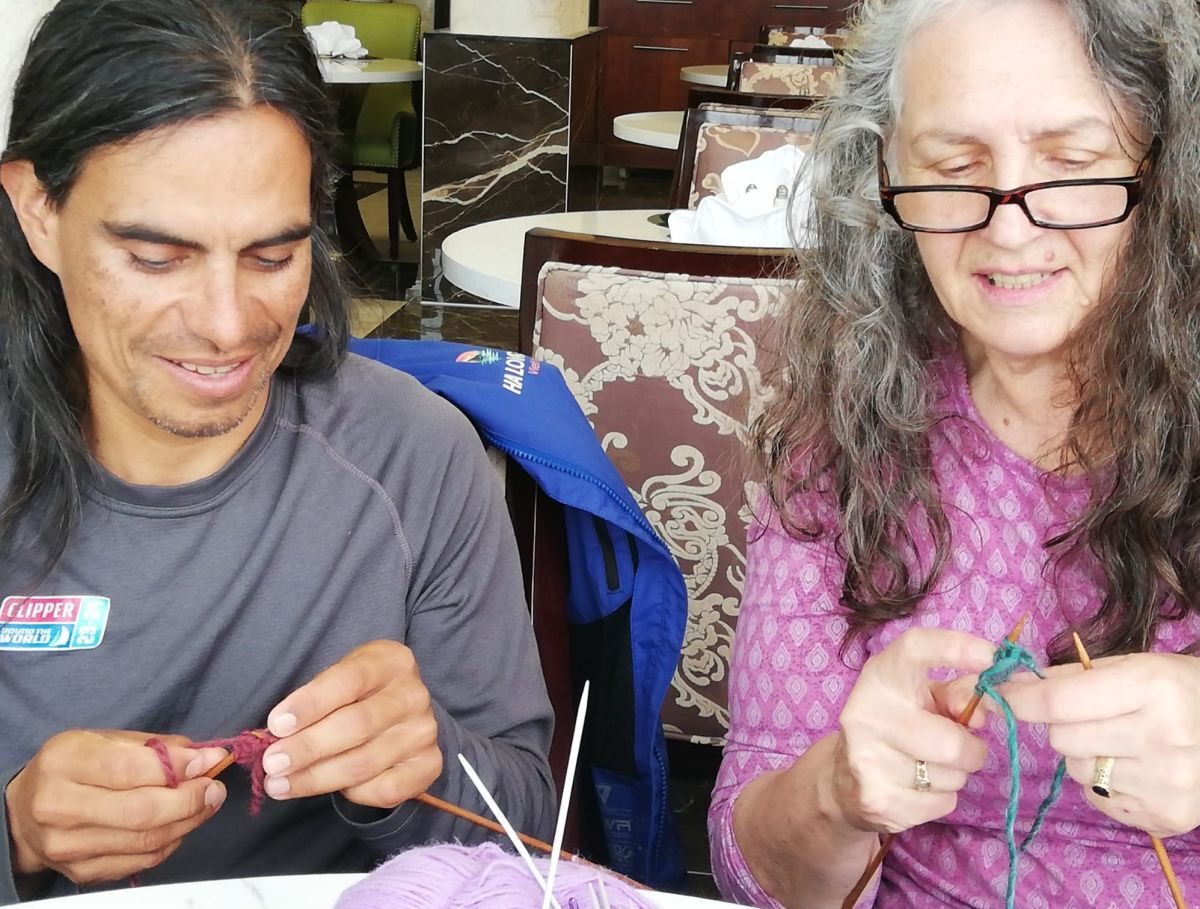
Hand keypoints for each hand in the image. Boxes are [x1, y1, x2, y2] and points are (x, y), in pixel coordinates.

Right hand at [5, 730, 227, 884]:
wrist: (24, 813)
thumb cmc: (72, 768)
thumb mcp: (104, 740)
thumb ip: (153, 747)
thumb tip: (204, 757)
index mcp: (64, 762)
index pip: (128, 768)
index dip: (177, 767)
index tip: (209, 761)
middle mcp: (59, 807)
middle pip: (140, 811)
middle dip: (189, 800)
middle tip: (215, 788)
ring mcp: (68, 846)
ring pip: (145, 841)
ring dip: (188, 821)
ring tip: (206, 803)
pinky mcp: (81, 872)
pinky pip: (141, 861)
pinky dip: (170, 842)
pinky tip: (180, 825)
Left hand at [260, 639, 440, 808]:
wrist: (401, 715)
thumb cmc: (359, 695)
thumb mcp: (340, 679)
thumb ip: (314, 700)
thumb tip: (276, 734)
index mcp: (392, 661)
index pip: (349, 680)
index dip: (310, 704)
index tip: (275, 725)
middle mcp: (414, 695)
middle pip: (357, 725)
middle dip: (308, 748)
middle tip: (271, 764)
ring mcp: (424, 731)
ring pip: (364, 763)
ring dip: (316, 778)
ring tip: (281, 785)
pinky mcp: (429, 765)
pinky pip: (385, 789)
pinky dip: (353, 794)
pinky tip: (331, 789)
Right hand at [831, 629, 995, 834]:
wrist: (842, 780)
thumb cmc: (897, 728)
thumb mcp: (923, 700)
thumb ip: (957, 694)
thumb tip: (980, 710)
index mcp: (880, 678)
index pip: (915, 648)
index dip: (956, 648)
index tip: (992, 658)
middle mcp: (867, 713)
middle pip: (952, 742)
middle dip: (972, 750)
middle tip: (962, 747)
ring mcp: (866, 758)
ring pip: (951, 777)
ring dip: (954, 775)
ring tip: (929, 766)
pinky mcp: (876, 800)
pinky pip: (941, 803)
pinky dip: (941, 800)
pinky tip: (917, 789)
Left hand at [1000, 652, 1199, 837]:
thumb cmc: (1182, 691)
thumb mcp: (1136, 666)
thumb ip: (1074, 677)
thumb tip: (1015, 686)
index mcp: (1152, 688)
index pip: (1059, 702)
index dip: (1019, 699)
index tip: (997, 694)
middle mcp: (1161, 737)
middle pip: (1063, 739)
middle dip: (1063, 726)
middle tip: (1091, 717)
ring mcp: (1166, 783)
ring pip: (1077, 771)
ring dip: (1085, 756)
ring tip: (1122, 743)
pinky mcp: (1166, 817)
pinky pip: (1099, 800)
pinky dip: (1104, 784)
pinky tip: (1135, 768)